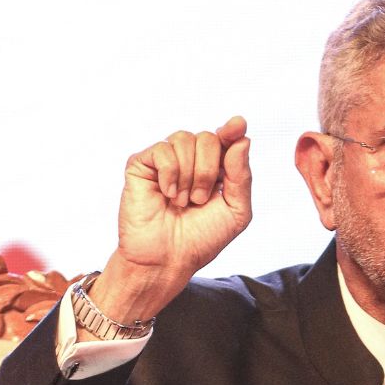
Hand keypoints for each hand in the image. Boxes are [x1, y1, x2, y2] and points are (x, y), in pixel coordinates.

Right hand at [89, 116, 252, 325]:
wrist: (167, 260)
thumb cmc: (201, 239)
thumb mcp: (236, 211)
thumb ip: (242, 176)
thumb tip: (243, 138)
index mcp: (214, 169)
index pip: (225, 139)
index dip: (232, 130)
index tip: (237, 125)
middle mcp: (190, 161)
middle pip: (207, 138)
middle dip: (209, 170)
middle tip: (200, 200)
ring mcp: (165, 162)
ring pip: (184, 139)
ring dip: (190, 175)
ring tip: (182, 202)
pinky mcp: (141, 165)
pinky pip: (162, 150)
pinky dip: (170, 174)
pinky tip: (167, 195)